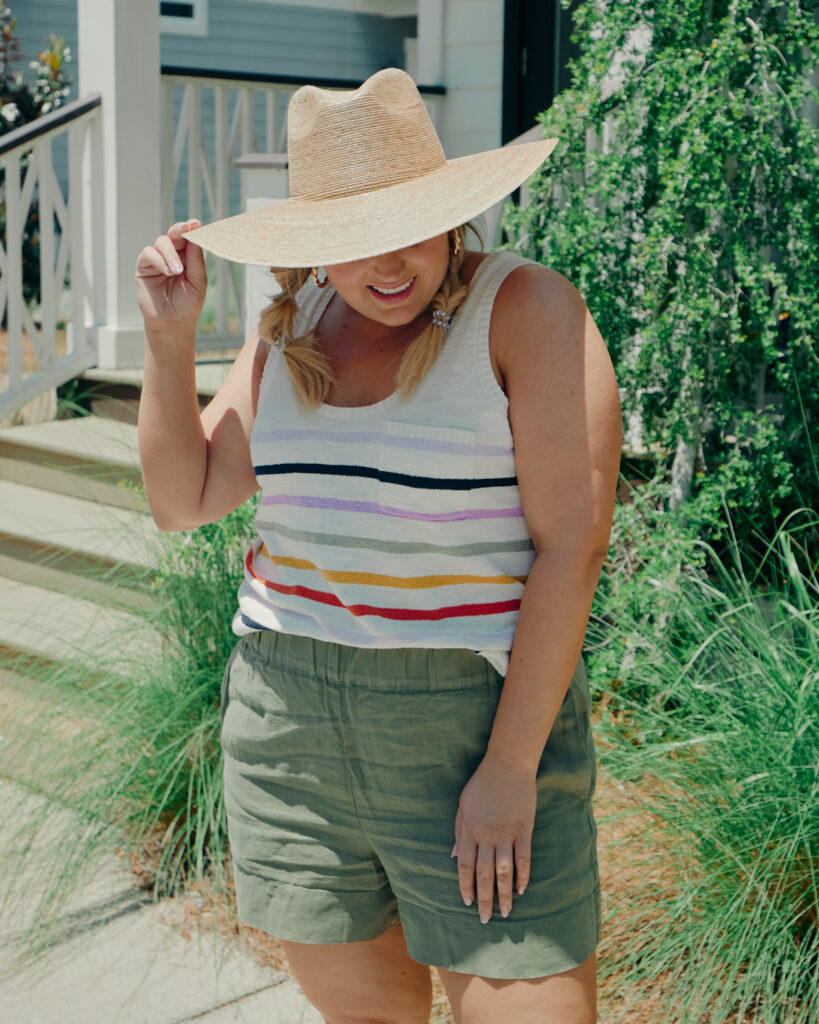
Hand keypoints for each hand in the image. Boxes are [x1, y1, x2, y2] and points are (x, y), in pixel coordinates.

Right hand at [135, 219, 206, 337]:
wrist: (173, 324)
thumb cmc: (188, 305)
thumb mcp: (198, 281)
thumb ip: (196, 260)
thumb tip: (194, 237)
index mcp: (188, 257)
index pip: (189, 238)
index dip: (192, 229)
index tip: (197, 224)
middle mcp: (172, 255)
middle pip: (175, 234)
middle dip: (181, 230)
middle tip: (188, 228)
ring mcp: (157, 260)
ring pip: (162, 242)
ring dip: (171, 254)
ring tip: (177, 271)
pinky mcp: (144, 267)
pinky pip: (149, 253)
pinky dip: (159, 259)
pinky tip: (167, 271)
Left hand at [452, 750, 535, 922]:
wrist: (507, 765)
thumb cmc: (481, 784)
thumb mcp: (463, 805)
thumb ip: (459, 832)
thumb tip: (455, 857)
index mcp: (469, 830)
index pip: (466, 866)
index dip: (465, 887)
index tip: (467, 903)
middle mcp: (487, 835)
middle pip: (484, 874)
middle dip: (484, 899)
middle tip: (485, 920)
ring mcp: (507, 833)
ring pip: (504, 871)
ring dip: (505, 894)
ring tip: (506, 913)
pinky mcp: (524, 829)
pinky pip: (524, 858)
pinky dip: (523, 876)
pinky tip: (522, 890)